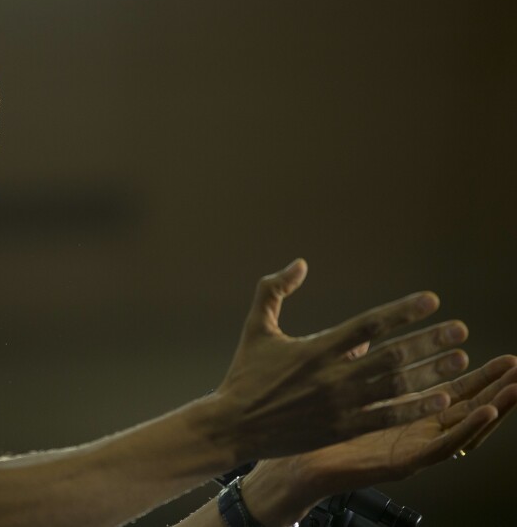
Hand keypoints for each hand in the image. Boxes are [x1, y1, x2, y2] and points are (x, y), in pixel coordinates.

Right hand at [213, 259, 468, 459]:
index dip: (403, 311)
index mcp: (316, 348)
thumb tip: (299, 263)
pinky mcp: (342, 430)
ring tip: (459, 360)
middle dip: (429, 340)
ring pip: (396, 386)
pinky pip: (388, 417)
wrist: (232, 426)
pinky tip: (441, 398)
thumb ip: (274, 290)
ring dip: (431, 372)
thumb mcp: (255, 327)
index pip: (369, 324)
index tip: (431, 301)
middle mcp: (333, 376)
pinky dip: (416, 407)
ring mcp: (340, 405)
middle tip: (459, 329)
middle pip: (392, 355)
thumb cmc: (245, 375)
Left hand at [240, 355, 516, 525]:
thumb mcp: (332, 382)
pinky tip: (485, 412)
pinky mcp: (401, 461)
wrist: (283, 456)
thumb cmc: (303, 422)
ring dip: (490, 405)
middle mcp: (405, 426)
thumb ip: (351, 358)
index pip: (437, 382)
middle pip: (457, 402)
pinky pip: (440, 447)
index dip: (458, 362)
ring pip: (457, 424)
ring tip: (515, 386)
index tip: (476, 335)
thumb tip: (364, 334)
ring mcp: (406, 444)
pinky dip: (466, 431)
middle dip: (487, 381)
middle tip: (514, 361)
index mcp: (394, 407)